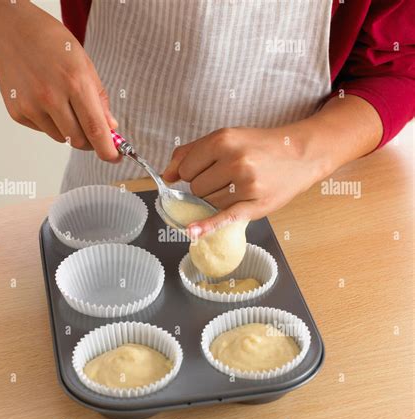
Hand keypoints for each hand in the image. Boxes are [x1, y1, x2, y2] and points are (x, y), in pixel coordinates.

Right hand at [0, 1, 119, 160]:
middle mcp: (51, 96)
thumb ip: (99, 100)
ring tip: (64, 104)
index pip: (96, 129)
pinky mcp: (18, 113)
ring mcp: (31, 106)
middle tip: (92, 129)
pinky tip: (44, 100)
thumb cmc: (52, 45)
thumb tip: (110, 129)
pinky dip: (50, 123)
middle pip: (79, 141)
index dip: (108, 150)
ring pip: (62, 139)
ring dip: (70, 131)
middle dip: (91, 141)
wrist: (10, 32)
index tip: (115, 157)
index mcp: (74, 82)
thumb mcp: (85, 65)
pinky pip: (44, 131)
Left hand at [162, 126, 324, 235]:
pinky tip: (192, 231)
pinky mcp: (256, 204)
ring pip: (208, 203)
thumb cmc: (260, 147)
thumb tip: (166, 175)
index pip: (185, 168)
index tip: (207, 169)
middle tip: (229, 177)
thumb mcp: (226, 138)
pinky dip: (208, 225)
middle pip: (196, 188)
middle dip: (206, 186)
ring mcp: (246, 184)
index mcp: (223, 140)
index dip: (192, 171)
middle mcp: (234, 160)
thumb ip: (191, 152)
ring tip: (240, 186)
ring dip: (217, 199)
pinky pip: (225, 217)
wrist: (302, 154)